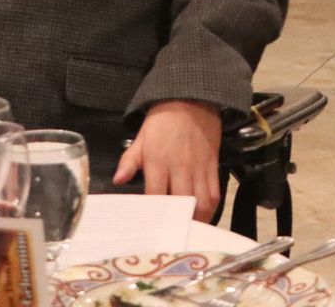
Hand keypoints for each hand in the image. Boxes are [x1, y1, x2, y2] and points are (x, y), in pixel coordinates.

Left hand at [113, 99, 221, 221]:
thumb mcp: (141, 137)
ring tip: (188, 230)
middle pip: (181, 204)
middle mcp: (180, 168)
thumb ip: (129, 160)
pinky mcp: (213, 165)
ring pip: (202, 203)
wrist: (191, 98)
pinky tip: (203, 216)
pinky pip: (215, 193)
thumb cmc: (162, 120)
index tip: (149, 229)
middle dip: (176, 223)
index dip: (154, 216)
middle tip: (170, 236)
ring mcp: (199, 168)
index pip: (156, 196)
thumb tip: (118, 181)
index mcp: (158, 161)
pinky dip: (210, 208)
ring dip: (196, 220)